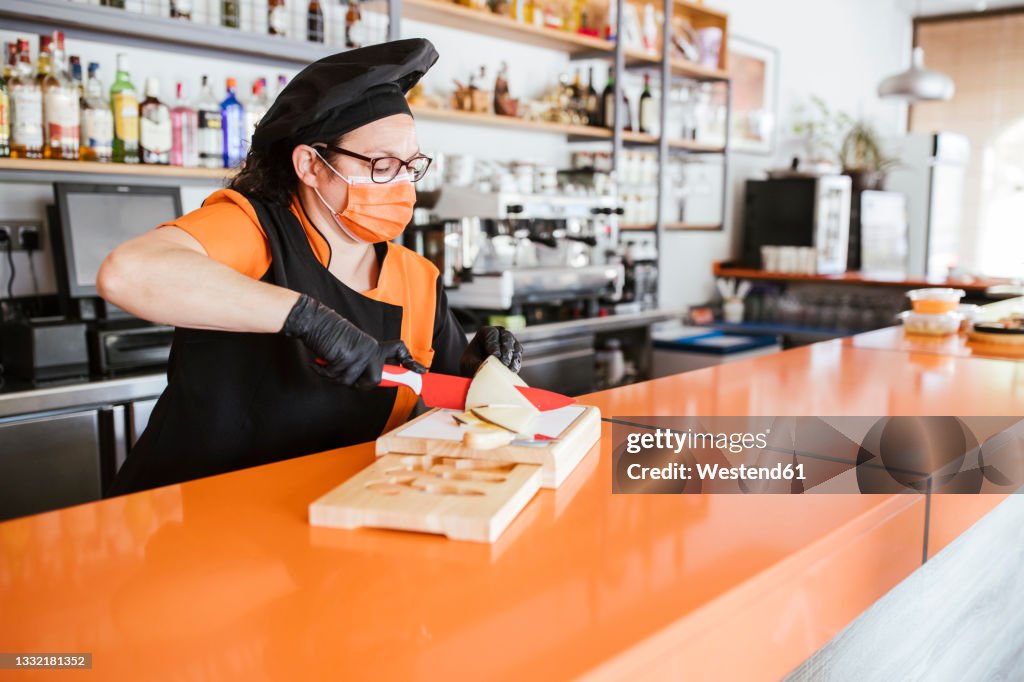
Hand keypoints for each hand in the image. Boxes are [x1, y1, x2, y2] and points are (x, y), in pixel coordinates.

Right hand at [282, 294, 424, 388]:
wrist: (316, 321)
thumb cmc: (331, 336)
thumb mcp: (353, 347)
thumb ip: (363, 362)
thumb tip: (370, 382)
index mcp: (374, 346)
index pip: (398, 350)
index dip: (410, 363)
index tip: (422, 372)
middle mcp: (371, 348)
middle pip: (375, 381)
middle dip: (359, 385)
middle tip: (344, 374)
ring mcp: (360, 353)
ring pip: (351, 382)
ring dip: (335, 377)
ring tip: (328, 364)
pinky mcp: (347, 356)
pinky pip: (336, 378)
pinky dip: (324, 373)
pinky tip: (319, 363)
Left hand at [459, 325, 522, 376]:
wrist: (476, 371)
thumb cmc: (470, 364)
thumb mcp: (469, 363)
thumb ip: (476, 364)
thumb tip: (485, 369)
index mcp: (485, 333)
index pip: (492, 333)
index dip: (494, 343)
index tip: (495, 355)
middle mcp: (499, 335)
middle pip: (507, 337)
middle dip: (506, 350)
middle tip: (504, 361)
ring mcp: (509, 344)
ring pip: (515, 346)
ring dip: (513, 357)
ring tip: (509, 367)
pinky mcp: (514, 354)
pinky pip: (518, 356)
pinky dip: (516, 363)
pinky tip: (512, 370)